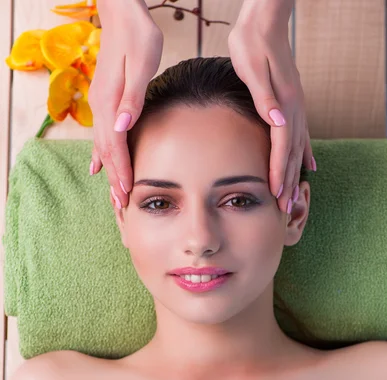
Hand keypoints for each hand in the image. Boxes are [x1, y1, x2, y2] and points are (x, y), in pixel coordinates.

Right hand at [89, 0, 163, 207]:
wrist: (124, 15)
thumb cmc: (139, 37)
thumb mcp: (142, 64)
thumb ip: (132, 97)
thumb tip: (122, 125)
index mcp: (110, 102)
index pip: (115, 145)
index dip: (122, 171)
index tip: (128, 194)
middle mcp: (101, 107)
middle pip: (107, 151)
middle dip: (115, 179)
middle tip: (122, 206)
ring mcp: (101, 104)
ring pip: (103, 146)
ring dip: (109, 171)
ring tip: (114, 195)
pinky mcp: (105, 99)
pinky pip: (101, 135)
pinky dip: (101, 154)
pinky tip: (98, 166)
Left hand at [228, 0, 315, 214]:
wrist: (265, 22)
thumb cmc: (252, 43)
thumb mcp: (252, 67)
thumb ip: (265, 96)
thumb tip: (278, 122)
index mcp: (284, 103)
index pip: (282, 145)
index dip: (280, 171)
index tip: (278, 194)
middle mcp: (295, 108)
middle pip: (293, 152)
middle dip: (289, 181)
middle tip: (288, 207)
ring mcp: (297, 106)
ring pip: (298, 147)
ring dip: (296, 172)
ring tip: (296, 194)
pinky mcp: (293, 102)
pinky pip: (303, 134)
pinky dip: (305, 152)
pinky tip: (310, 165)